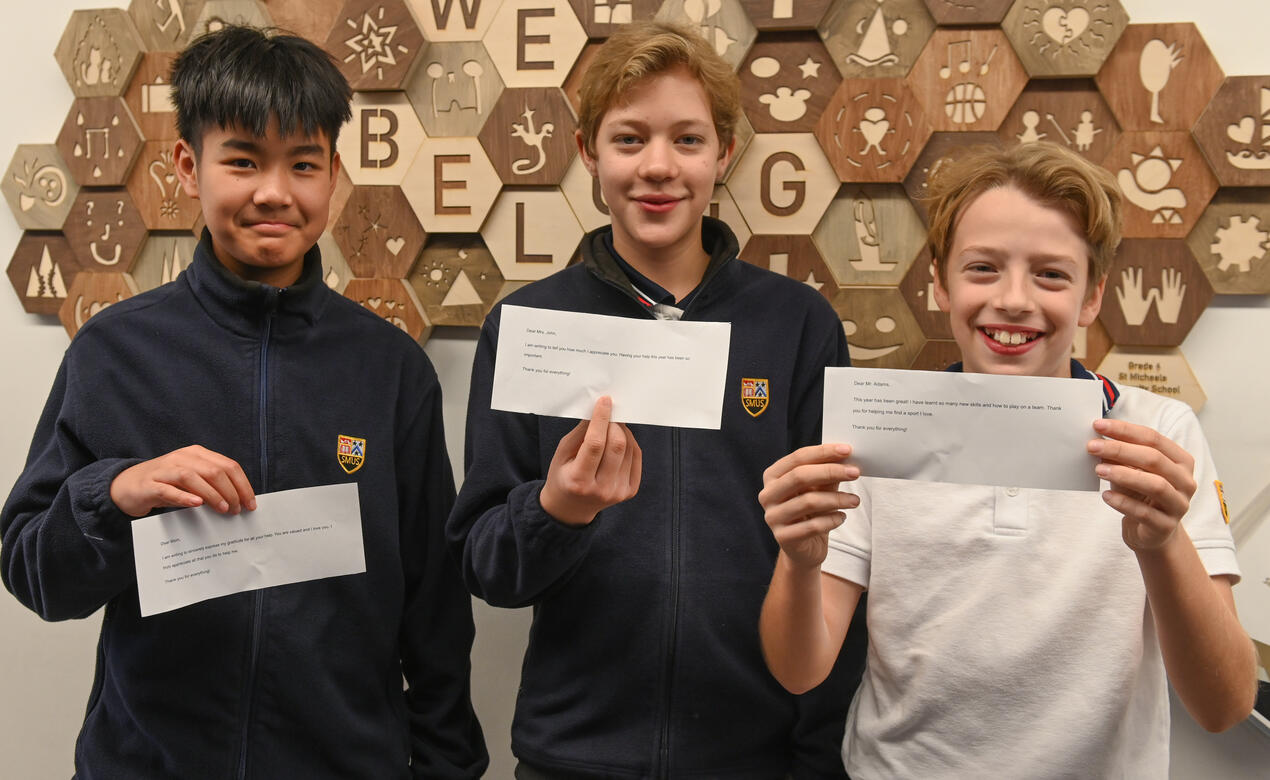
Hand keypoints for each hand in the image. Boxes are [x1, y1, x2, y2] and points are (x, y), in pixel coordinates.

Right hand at [111, 445, 256, 517]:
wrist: (126, 486)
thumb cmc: (165, 484)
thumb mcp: (191, 481)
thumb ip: (212, 485)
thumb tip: (238, 501)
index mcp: (197, 454)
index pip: (228, 465)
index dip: (243, 484)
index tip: (251, 503)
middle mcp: (182, 457)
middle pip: (214, 471)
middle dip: (231, 491)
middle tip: (238, 510)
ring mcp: (164, 470)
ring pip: (193, 477)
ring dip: (213, 494)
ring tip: (224, 509)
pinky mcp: (149, 484)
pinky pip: (168, 489)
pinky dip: (184, 496)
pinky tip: (197, 504)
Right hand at [539, 396, 641, 526]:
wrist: (571, 508)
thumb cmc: (563, 475)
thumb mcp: (562, 453)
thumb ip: (581, 433)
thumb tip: (600, 411)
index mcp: (578, 480)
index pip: (594, 444)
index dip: (601, 419)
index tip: (605, 402)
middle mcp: (601, 490)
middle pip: (617, 446)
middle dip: (614, 424)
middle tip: (610, 413)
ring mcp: (618, 492)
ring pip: (629, 449)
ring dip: (623, 432)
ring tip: (612, 427)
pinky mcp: (630, 491)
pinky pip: (636, 458)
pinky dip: (630, 443)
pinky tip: (620, 439)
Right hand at [759, 443, 858, 569]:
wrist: (804, 548)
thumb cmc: (811, 513)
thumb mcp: (818, 488)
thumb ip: (827, 472)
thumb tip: (845, 454)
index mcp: (773, 477)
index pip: (797, 458)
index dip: (823, 452)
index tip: (847, 450)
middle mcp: (768, 495)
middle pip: (800, 476)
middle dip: (831, 471)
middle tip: (855, 472)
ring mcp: (773, 517)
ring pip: (808, 502)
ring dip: (837, 499)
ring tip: (855, 500)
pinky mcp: (783, 537)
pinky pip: (812, 526)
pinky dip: (832, 519)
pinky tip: (841, 517)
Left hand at [1088, 418, 1195, 550]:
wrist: (1150, 531)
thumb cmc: (1140, 494)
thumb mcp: (1131, 471)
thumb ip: (1120, 456)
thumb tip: (1098, 438)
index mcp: (1181, 460)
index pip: (1154, 438)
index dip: (1125, 430)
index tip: (1098, 425)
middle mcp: (1185, 481)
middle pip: (1154, 459)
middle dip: (1120, 450)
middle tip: (1092, 446)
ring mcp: (1179, 505)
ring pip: (1155, 485)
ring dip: (1124, 475)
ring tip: (1098, 470)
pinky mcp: (1166, 526)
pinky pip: (1145, 513)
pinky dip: (1123, 502)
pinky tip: (1106, 496)